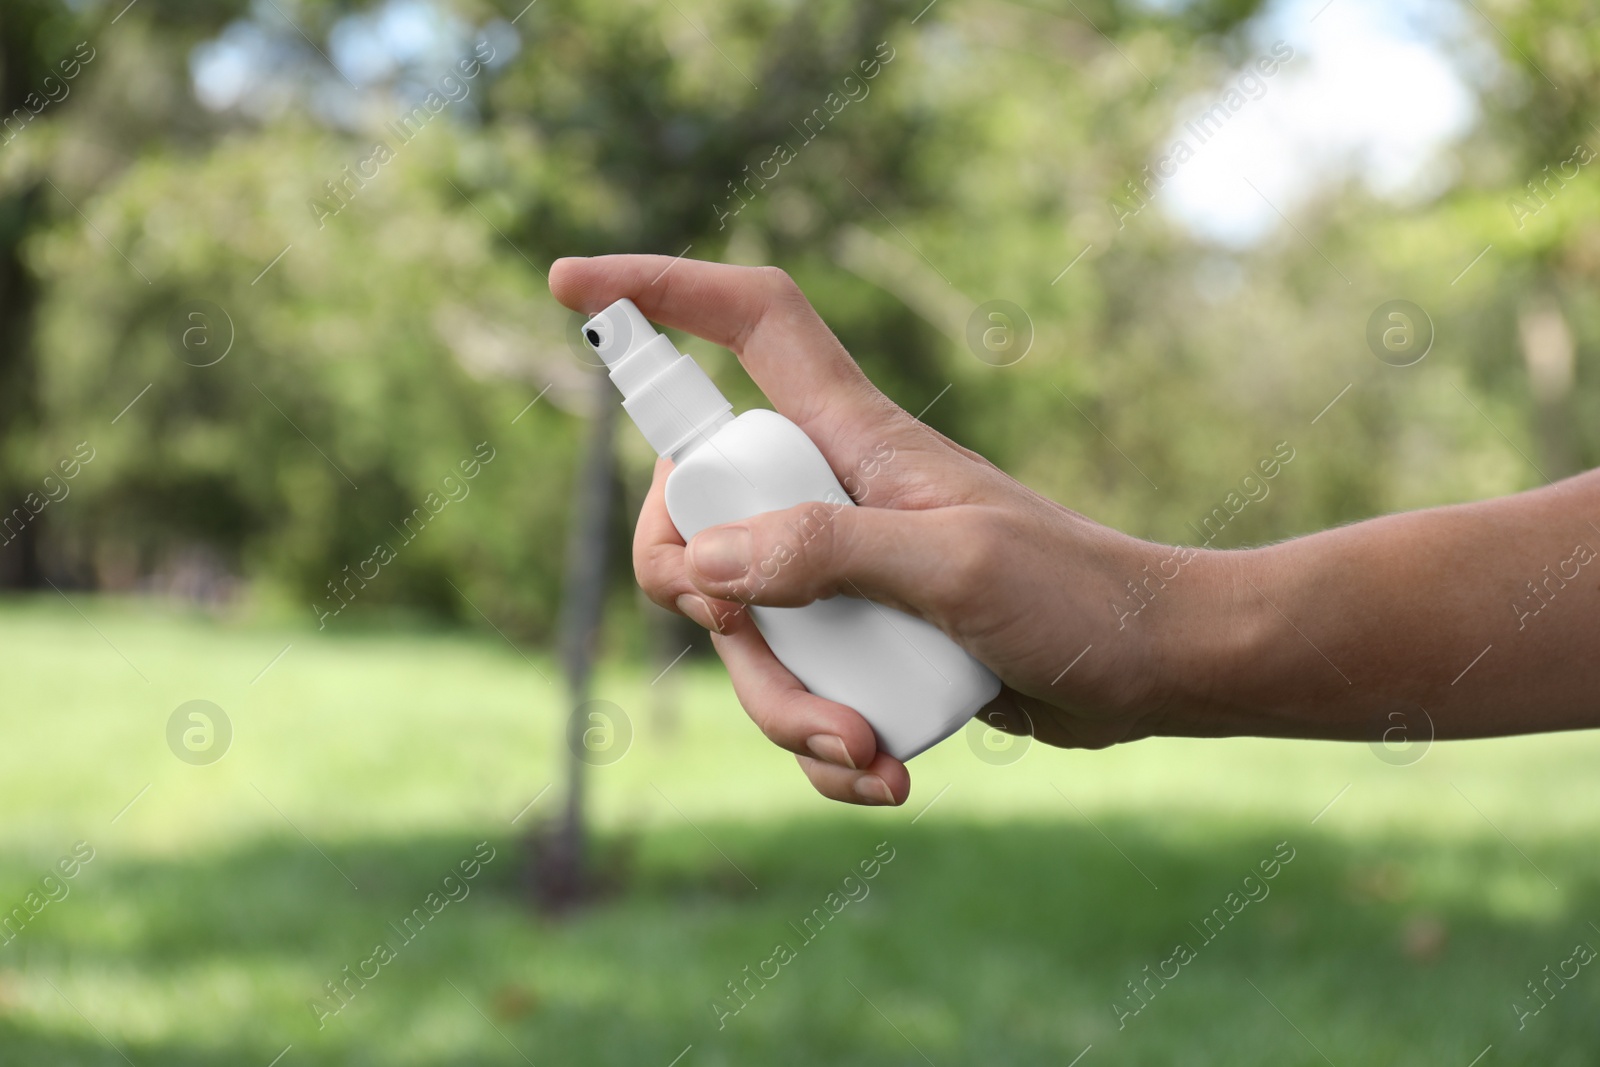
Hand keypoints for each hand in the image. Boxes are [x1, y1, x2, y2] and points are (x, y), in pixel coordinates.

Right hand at [549, 256, 1244, 805]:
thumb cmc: (1077, 595)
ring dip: (783, 709)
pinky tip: (883, 773)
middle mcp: (830, 493)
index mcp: (855, 437)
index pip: (750, 323)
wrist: (1150, 671)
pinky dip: (820, 746)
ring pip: (739, 631)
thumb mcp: (954, 569)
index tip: (571, 288)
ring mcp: (836, 571)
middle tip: (750, 637)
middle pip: (695, 513)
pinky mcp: (855, 643)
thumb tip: (704, 564)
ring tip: (867, 749)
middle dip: (701, 600)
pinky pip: (787, 693)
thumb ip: (827, 554)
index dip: (660, 291)